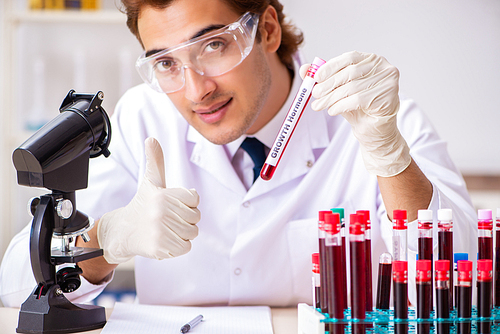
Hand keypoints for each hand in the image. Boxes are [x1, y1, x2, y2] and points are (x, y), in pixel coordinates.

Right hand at [97, 137, 200, 263]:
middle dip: (185, 220)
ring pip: (192, 233)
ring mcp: (159, 230)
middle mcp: (161, 211)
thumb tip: (151, 139)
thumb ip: (156, 161)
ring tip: (166, 229)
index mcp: (162, 194)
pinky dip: (178, 247)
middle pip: (196, 217)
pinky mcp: (159, 247)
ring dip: (182, 234)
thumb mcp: (151, 182)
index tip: (171, 205)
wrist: (123, 231)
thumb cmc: (143, 205)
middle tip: (167, 219)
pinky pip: (185, 247)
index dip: (186, 203)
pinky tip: (164, 240)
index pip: (194, 198)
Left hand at [300, 51, 410, 176]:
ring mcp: (388, 82)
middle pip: (350, 73)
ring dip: (331, 98)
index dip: (331, 66)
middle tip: (314, 94)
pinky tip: (332, 111)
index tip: (316, 77)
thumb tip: (304, 69)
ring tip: (319, 105)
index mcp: (371, 60)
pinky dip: (341, 105)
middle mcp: (383, 68)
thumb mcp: (338, 90)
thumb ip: (323, 78)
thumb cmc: (357, 106)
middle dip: (328, 85)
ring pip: (352, 88)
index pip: (349, 57)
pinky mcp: (389, 97)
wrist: (372, 129)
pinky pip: (359, 100)